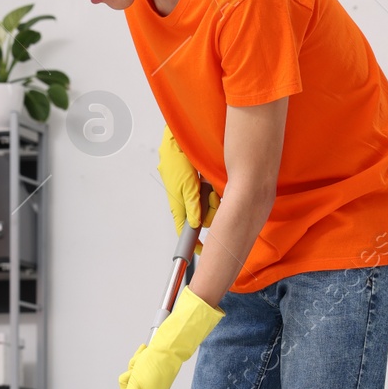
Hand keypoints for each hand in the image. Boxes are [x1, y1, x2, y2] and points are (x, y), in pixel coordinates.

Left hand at [117, 287, 223, 388]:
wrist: (169, 346)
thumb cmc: (154, 363)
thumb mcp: (135, 383)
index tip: (127, 388)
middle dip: (129, 379)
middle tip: (135, 371)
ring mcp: (156, 386)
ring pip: (135, 380)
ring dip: (134, 369)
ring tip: (141, 361)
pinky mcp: (157, 376)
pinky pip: (141, 372)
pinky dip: (139, 363)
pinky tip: (143, 356)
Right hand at [157, 129, 217, 249]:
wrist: (178, 139)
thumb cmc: (175, 158)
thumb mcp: (185, 183)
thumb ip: (191, 204)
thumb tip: (195, 224)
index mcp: (178, 203)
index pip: (184, 228)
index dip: (192, 241)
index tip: (201, 249)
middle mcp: (185, 199)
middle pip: (200, 216)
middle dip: (209, 212)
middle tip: (212, 199)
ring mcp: (191, 191)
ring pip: (207, 205)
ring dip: (212, 198)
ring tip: (211, 186)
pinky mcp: (198, 183)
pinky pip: (208, 193)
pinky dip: (212, 190)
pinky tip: (211, 181)